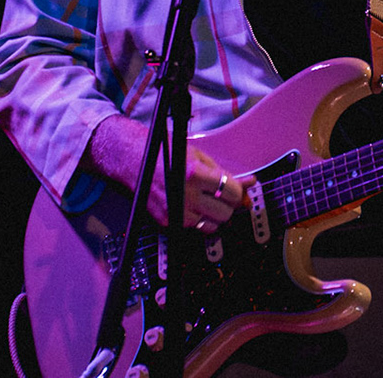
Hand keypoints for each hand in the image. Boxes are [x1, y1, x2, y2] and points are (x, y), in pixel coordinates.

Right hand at [86, 115, 248, 230]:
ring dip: (215, 214)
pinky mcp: (168, 223)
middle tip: (222, 194)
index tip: (237, 188)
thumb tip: (249, 184)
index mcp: (194, 173)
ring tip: (206, 199)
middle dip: (228, 204)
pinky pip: (196, 228)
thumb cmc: (165, 153)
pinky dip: (199, 219)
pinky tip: (192, 204)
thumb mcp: (198, 156)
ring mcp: (175, 212)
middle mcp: (184, 195)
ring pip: (213, 225)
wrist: (133, 161)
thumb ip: (224, 173)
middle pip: (226, 213)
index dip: (238, 191)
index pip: (232, 193)